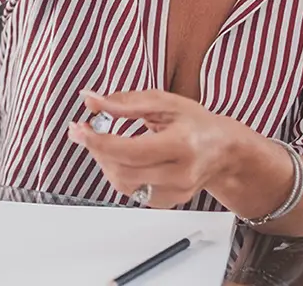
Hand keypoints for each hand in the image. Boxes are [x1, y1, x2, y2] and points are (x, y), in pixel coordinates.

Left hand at [68, 89, 239, 207]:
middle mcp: (180, 174)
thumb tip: (90, 99)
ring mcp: (175, 192)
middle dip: (96, 150)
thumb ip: (123, 102)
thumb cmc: (195, 122)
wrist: (224, 150)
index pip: (130, 150)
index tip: (79, 128)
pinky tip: (120, 157)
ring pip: (124, 185)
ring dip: (105, 162)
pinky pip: (133, 193)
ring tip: (102, 142)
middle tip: (83, 131)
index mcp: (181, 145)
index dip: (99, 141)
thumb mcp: (162, 102)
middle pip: (123, 171)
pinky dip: (119, 174)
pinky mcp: (169, 202)